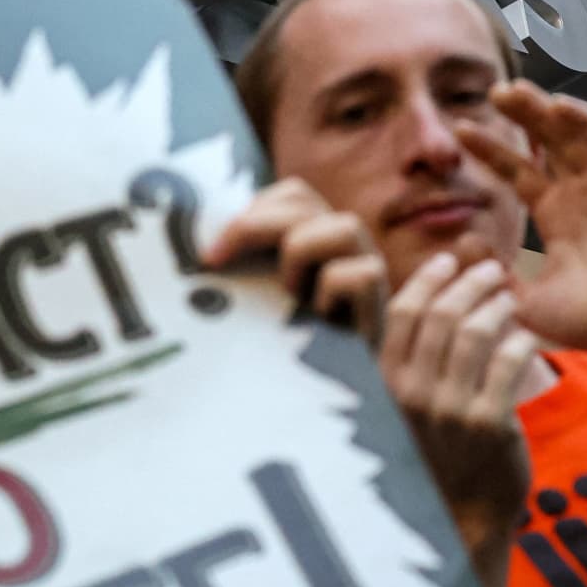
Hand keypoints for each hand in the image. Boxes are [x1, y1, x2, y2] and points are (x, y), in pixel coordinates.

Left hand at [203, 178, 386, 336]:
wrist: (338, 392)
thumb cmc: (293, 344)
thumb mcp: (264, 298)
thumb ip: (246, 269)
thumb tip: (202, 257)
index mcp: (315, 234)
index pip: (293, 194)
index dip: (254, 208)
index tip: (214, 251)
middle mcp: (344, 244)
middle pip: (305, 201)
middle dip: (253, 226)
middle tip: (215, 260)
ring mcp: (368, 267)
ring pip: (344, 228)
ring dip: (301, 253)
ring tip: (287, 291)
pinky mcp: (384, 303)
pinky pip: (362, 275)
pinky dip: (332, 291)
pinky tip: (318, 316)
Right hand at [379, 253, 536, 586]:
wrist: (461, 515)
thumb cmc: (433, 451)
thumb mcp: (403, 404)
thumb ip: (408, 355)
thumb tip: (427, 293)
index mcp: (382, 382)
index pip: (401, 311)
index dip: (427, 279)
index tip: (447, 261)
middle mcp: (409, 392)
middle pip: (441, 315)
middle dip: (469, 283)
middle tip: (491, 271)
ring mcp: (448, 408)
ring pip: (475, 333)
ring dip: (496, 306)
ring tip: (508, 298)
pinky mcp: (488, 424)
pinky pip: (508, 363)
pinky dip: (519, 341)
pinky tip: (525, 336)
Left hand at [454, 80, 586, 396]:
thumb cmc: (579, 320)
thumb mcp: (518, 295)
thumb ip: (488, 268)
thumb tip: (460, 241)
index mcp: (555, 214)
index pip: (518, 169)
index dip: (492, 148)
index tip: (461, 130)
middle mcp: (579, 195)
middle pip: (546, 142)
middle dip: (521, 116)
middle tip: (492, 92)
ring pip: (573, 135)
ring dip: (547, 109)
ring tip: (515, 90)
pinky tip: (560, 105)